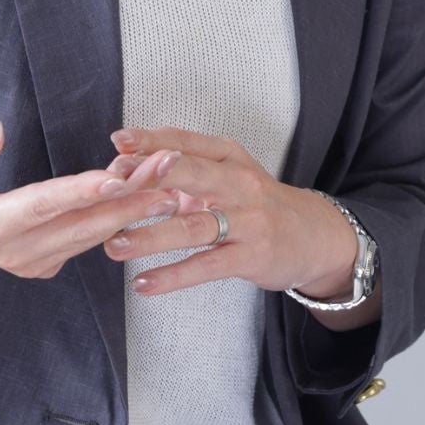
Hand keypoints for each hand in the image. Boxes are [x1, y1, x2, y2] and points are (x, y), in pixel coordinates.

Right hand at [0, 119, 185, 279]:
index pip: (43, 206)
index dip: (81, 191)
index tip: (116, 175)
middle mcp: (16, 253)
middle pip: (81, 224)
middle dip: (128, 195)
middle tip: (167, 167)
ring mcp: (34, 262)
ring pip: (92, 233)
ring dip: (131, 204)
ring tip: (168, 174)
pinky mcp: (45, 262)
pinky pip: (88, 238)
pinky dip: (117, 214)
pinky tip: (144, 189)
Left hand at [102, 126, 357, 299]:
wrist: (313, 235)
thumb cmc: (255, 201)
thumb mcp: (226, 174)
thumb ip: (183, 168)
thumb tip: (125, 164)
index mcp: (228, 155)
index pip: (185, 141)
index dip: (151, 141)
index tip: (117, 142)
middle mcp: (238, 182)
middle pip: (191, 174)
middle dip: (149, 179)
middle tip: (111, 187)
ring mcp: (246, 220)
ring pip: (192, 225)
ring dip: (150, 236)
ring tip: (115, 245)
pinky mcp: (250, 256)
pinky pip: (205, 266)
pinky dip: (173, 276)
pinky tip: (144, 284)